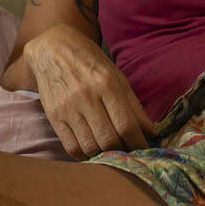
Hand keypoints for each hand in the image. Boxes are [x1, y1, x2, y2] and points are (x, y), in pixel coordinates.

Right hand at [23, 24, 154, 158]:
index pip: (126, 124)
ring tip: (114, 154)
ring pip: (90, 146)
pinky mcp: (53, 117)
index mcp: (107, 84)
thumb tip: (152, 131)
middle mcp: (87, 97)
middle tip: (130, 154)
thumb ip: (134, 105)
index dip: (139, 143)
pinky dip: (85, 156)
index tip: (146, 150)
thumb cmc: (91, 62)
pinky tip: (94, 153)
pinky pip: (71, 146)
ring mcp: (68, 108)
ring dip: (105, 156)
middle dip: (124, 152)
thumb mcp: (117, 76)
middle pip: (109, 139)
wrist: (52, 49)